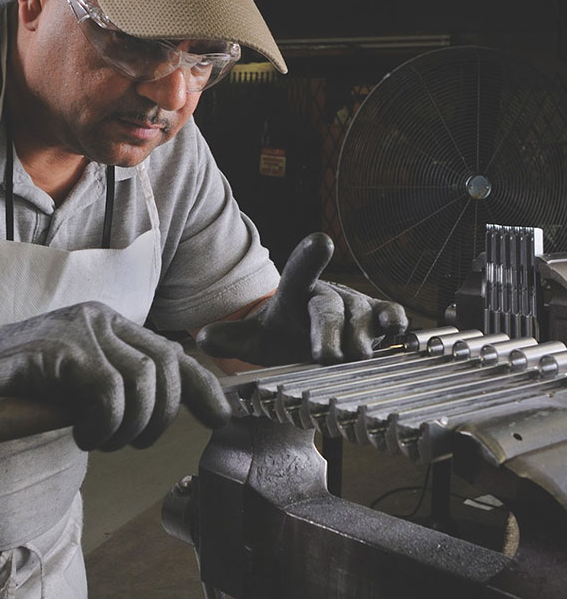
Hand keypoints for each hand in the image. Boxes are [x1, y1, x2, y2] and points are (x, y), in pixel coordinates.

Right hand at [0, 301, 230, 450]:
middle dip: (161, 417)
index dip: (203, 388)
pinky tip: (81, 433)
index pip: (173, 353)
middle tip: (130, 442)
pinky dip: (105, 423)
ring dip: (129, 425)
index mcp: (110, 326)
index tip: (222, 418)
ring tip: (97, 438)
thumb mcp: (79, 390)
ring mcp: (82, 329)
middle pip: (168, 366)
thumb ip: (117, 391)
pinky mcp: (62, 347)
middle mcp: (101, 319)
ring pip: (145, 381)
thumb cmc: (18, 389)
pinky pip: (111, 391)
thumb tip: (165, 410)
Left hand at [195, 233, 407, 365]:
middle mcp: (326, 294)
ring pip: (361, 316)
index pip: (298, 273)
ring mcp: (355, 305)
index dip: (309, 258)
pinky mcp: (378, 316)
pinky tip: (395, 330)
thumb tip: (203, 338)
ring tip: (354, 358)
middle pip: (329, 308)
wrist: (310, 341)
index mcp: (294, 293)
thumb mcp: (255, 341)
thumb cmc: (283, 336)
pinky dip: (394, 320)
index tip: (320, 241)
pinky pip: (390, 314)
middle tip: (326, 356)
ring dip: (359, 338)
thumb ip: (231, 339)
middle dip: (328, 331)